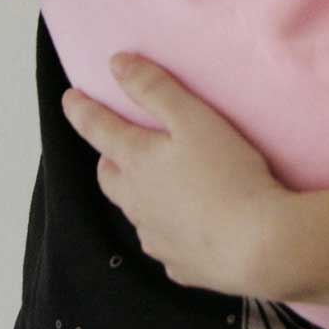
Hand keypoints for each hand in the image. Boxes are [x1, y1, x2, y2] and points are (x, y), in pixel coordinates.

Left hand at [61, 55, 293, 295]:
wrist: (258, 245)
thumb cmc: (228, 174)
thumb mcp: (193, 118)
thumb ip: (154, 88)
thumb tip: (117, 64)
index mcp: (137, 162)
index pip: (99, 129)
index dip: (82, 110)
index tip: (70, 98)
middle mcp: (137, 202)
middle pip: (109, 177)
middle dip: (109, 159)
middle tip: (116, 147)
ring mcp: (156, 237)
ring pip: (136, 212)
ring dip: (138, 196)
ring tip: (156, 186)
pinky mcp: (180, 264)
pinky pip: (165, 244)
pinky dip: (168, 231)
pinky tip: (187, 227)